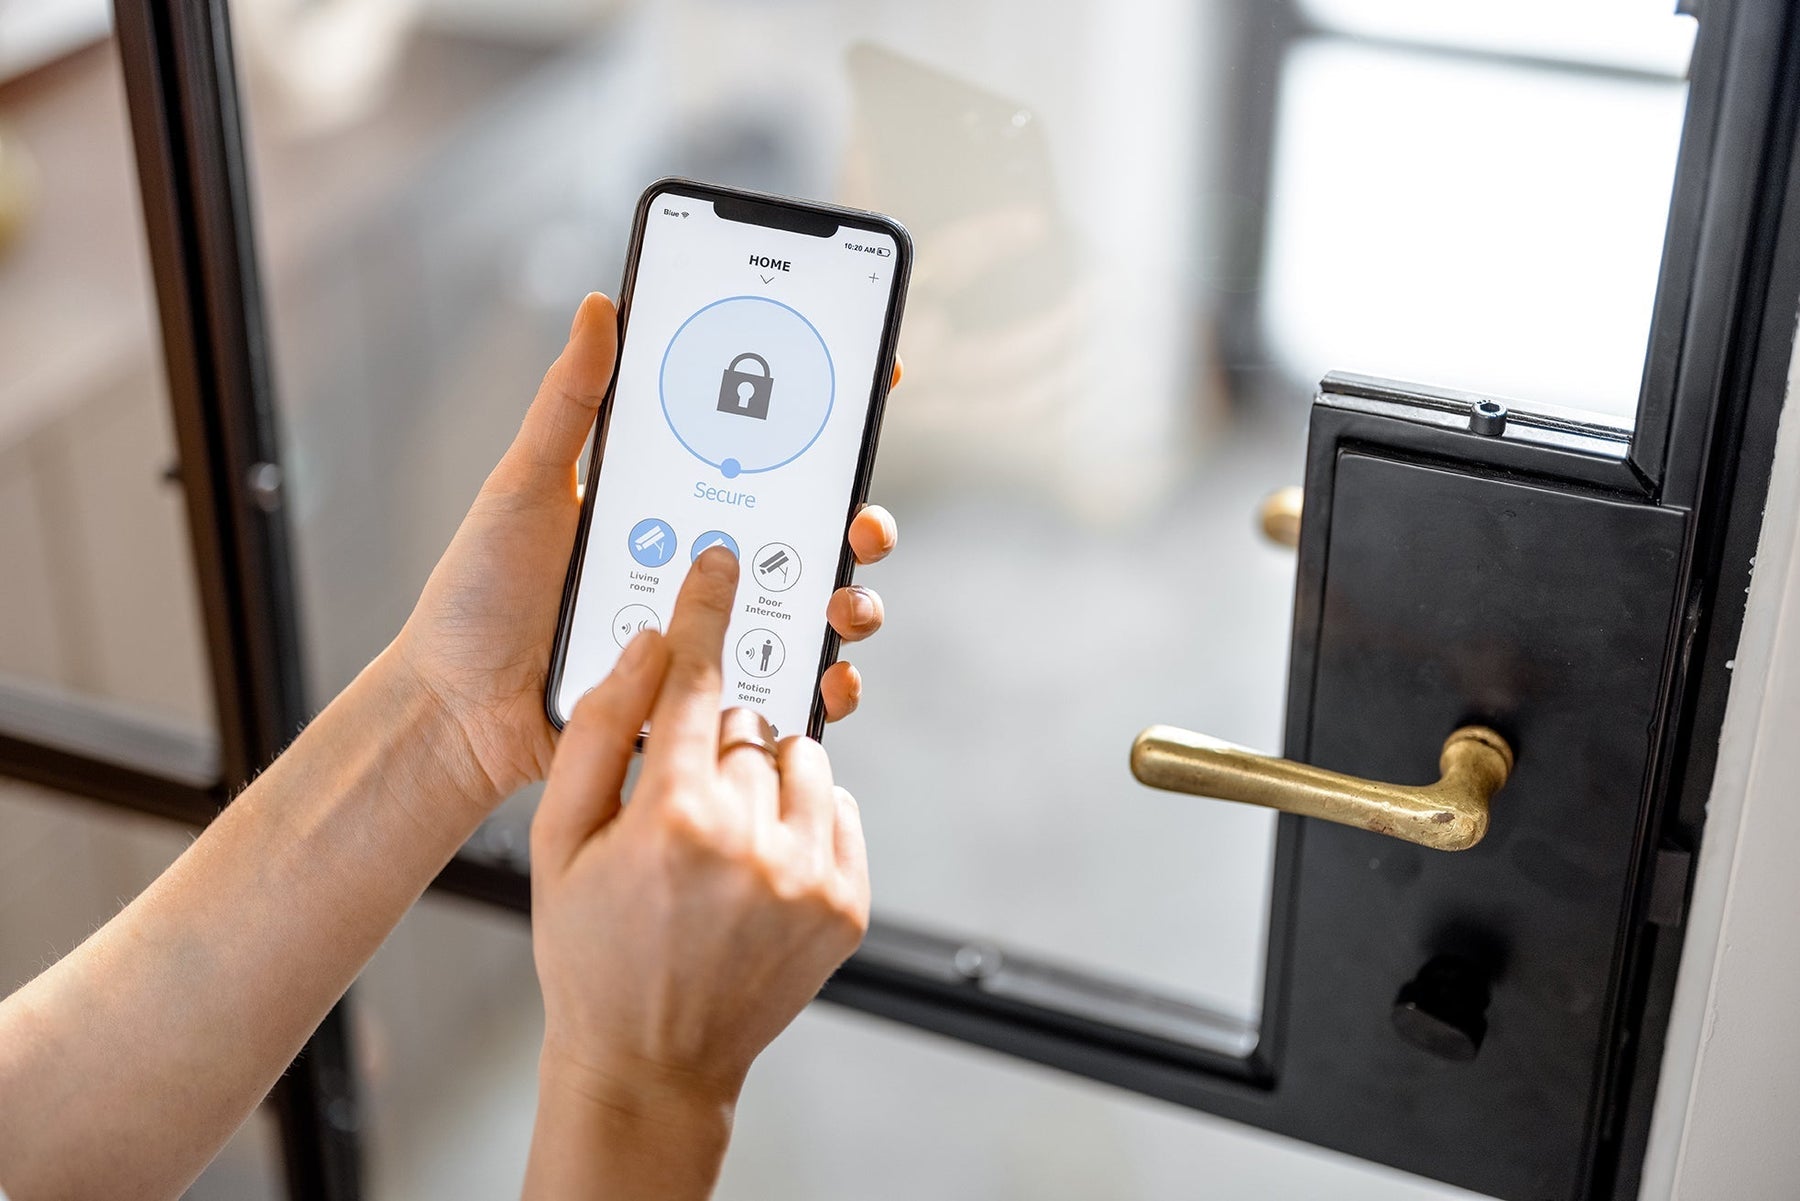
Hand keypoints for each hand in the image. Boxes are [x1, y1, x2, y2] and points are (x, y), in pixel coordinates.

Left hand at [391, 293, 900, 806]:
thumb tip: (600, 305)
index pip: (768, 450)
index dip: (829, 413)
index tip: (876, 375)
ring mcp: (716, 630)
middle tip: (862, 520)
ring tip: (843, 604)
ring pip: (816, 608)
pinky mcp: (711, 697)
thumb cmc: (482, 592)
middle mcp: (708, 563)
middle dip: (862, 518)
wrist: (456, 707)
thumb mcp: (525, 485)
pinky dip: (825, 686)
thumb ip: (570, 403)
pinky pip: (788, 689)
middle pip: (814, 530)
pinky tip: (828, 679)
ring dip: (854, 602)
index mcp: (675, 501)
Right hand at [523, 549, 868, 1196]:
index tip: (720, 562)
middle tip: (680, 801)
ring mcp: (810, 875)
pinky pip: (838, 811)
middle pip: (748, 725)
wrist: (651, 1062)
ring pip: (802, 761)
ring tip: (719, 838)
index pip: (698, 680)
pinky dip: (803, 819)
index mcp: (674, 817)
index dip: (705, 612)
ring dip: (765, 778)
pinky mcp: (848, 903)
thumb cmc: (589, 948)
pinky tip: (756, 864)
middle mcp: (754, 840)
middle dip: (715, 743)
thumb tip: (650, 645)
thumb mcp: (559, 839)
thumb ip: (600, 731)